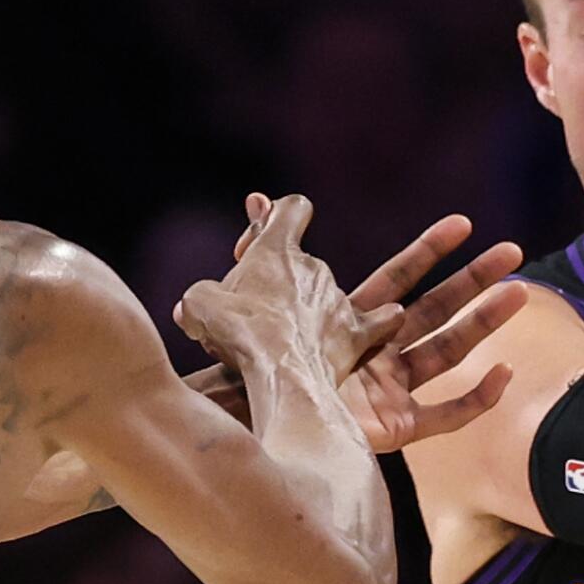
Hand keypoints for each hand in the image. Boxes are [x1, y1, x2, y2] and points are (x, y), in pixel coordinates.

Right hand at [177, 194, 402, 381]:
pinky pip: (374, 324)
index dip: (273, 218)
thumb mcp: (199, 305)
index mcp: (277, 250)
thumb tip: (200, 304)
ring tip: (280, 341)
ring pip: (322, 296)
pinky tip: (385, 322)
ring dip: (304, 311)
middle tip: (251, 312)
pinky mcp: (355, 334)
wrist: (282, 374)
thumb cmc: (239, 335)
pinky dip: (377, 324)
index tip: (252, 244)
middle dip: (276, 282)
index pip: (292, 208)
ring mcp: (337, 300)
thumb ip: (202, 295)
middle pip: (299, 261)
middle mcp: (314, 267)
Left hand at [220, 194, 527, 451]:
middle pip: (437, 312)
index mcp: (350, 323)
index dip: (430, 251)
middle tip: (513, 253)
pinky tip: (504, 375)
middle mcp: (376, 356)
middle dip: (475, 281)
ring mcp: (388, 393)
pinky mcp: (393, 430)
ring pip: (451, 355)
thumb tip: (256, 197)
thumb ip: (258, 248)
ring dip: (486, 325)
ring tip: (520, 295)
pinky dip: (477, 399)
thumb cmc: (240, 369)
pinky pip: (446, 417)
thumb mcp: (251, 300)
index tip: (462, 223)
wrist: (238, 425)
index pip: (399, 279)